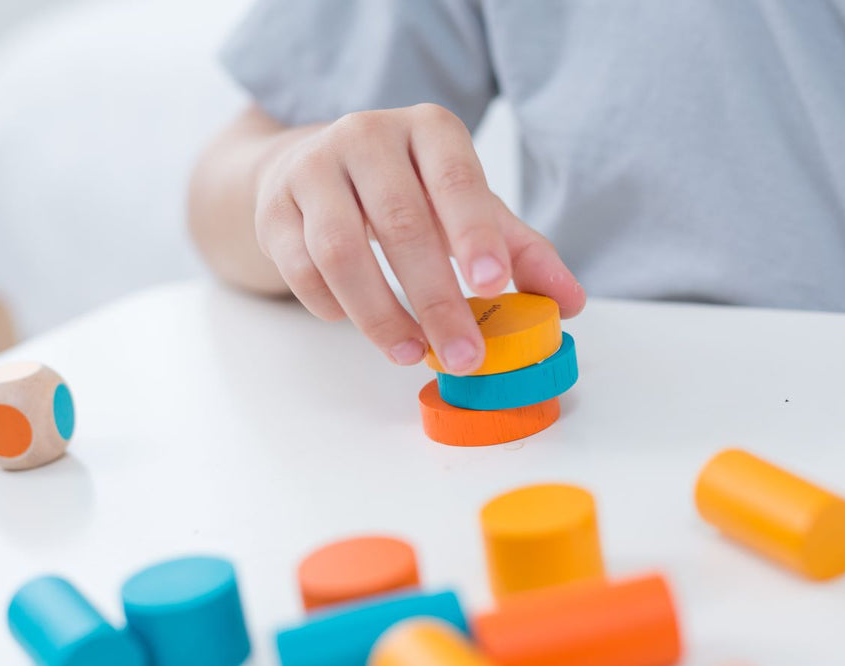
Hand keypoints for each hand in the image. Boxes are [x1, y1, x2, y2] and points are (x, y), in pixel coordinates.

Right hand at [254, 103, 584, 374]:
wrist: (309, 169)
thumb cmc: (404, 191)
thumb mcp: (464, 207)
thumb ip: (517, 250)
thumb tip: (570, 303)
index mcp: (427, 130)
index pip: (455, 178)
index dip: (474, 233)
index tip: (492, 286)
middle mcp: (366, 136)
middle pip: (400, 224)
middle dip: (436, 299)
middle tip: (462, 356)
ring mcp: (312, 169)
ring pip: (341, 251)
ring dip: (380, 315)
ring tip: (412, 354)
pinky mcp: (274, 209)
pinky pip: (301, 268)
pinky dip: (332, 307)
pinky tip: (357, 323)